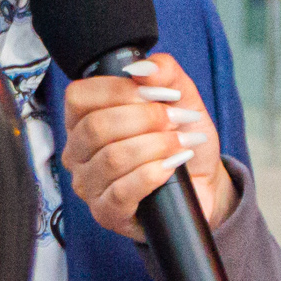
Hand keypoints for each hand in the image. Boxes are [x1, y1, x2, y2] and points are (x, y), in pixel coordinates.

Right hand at [60, 54, 234, 241]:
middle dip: (145, 119)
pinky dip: (152, 174)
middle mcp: (77, 152)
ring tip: (182, 144)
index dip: (121, 91)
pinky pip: (122, 192)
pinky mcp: (107, 213)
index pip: (80, 97)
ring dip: (155, 147)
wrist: (203, 182)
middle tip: (177, 120)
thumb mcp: (180, 98)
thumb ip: (164, 72)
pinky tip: (171, 167)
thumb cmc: (181, 137)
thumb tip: (142, 66)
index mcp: (83, 119)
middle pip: (97, 127)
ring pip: (112, 159)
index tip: (160, 95)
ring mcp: (88, 185)